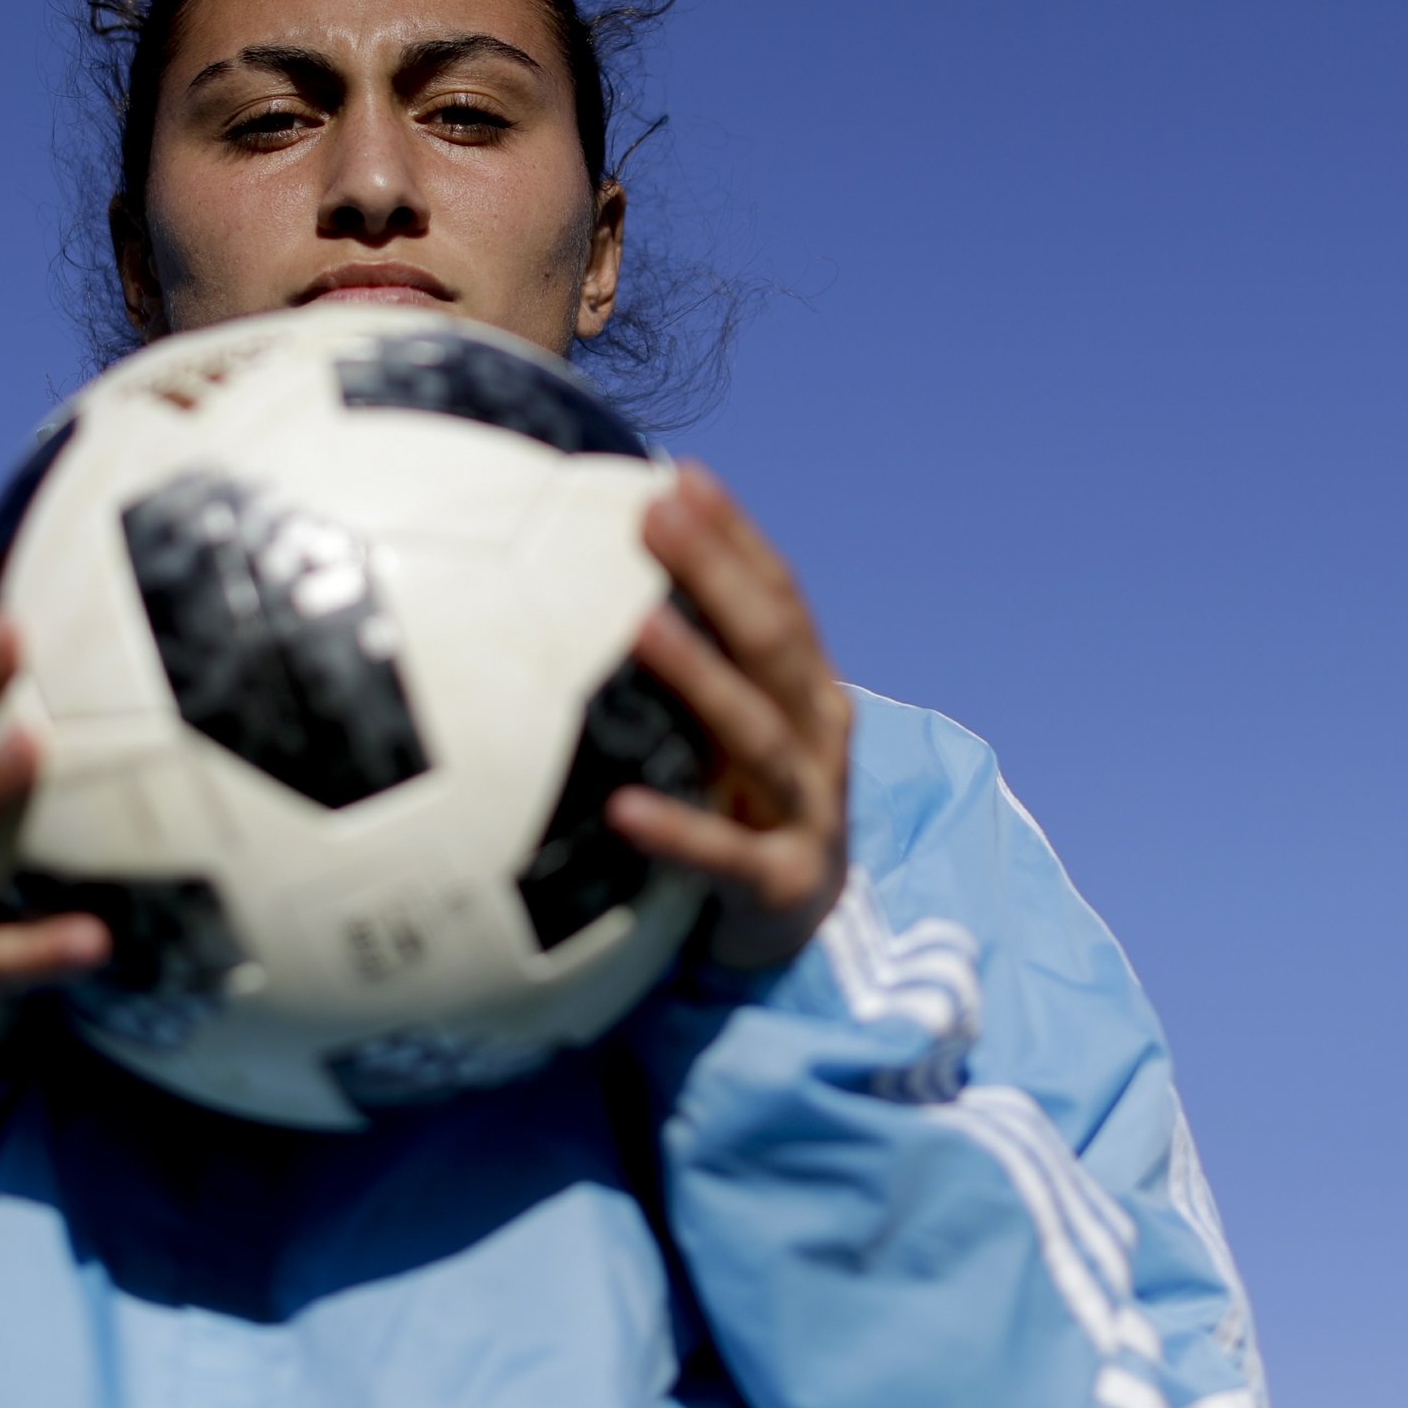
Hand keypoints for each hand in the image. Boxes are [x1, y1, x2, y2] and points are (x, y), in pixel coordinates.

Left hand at [607, 464, 852, 970]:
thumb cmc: (743, 805)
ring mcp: (808, 810)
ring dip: (701, 675)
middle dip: (719, 572)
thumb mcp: (728, 730)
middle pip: (772, 644)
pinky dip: (678, 831)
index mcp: (808, 692)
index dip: (735, 536)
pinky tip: (621, 807)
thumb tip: (589, 578)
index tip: (680, 476)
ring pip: (757, 734)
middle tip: (654, 514)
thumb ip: (691, 662)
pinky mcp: (783, 883)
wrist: (800, 930)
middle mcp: (818, 739)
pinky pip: (726, 856)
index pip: (779, 597)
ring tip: (640, 625)